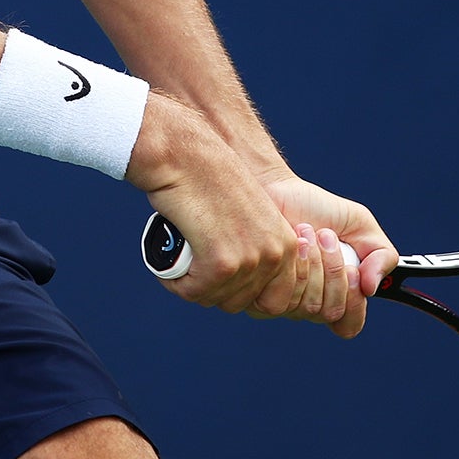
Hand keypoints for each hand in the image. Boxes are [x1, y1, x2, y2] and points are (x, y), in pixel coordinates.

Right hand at [130, 97, 300, 313]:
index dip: (244, 294)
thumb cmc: (210, 178)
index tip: (221, 277)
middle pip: (242, 303)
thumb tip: (246, 281)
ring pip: (215, 299)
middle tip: (195, 267)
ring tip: (182, 262)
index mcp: (287, 243)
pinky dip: (176, 284)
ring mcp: (249, 261)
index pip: (276, 300)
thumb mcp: (252, 214)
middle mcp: (274, 255)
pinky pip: (194, 293)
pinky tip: (170, 266)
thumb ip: (258, 246)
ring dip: (194, 286)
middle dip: (215, 291)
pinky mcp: (220, 265)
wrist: (186, 155)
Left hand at [250, 174, 396, 338]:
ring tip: (307, 233)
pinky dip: (295, 264)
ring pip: (309, 306)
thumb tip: (372, 288)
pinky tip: (291, 242)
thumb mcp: (361, 224)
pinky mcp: (258, 291)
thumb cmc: (314, 206)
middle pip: (331, 312)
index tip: (355, 271)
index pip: (348, 325)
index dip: (355, 303)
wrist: (277, 188)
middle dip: (334, 271)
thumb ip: (381, 255)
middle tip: (327, 237)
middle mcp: (308, 302)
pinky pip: (282, 297)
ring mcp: (282, 299)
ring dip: (315, 263)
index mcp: (334, 293)